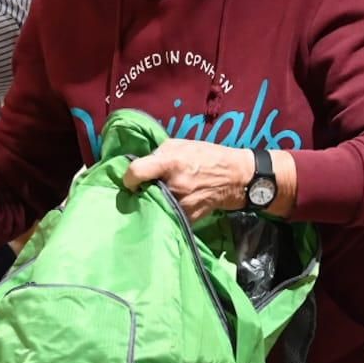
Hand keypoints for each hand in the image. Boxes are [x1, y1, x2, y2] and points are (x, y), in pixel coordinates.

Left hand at [122, 139, 253, 221]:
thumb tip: (141, 164)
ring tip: (160, 195)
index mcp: (171, 162)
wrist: (235, 178)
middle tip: (145, 188)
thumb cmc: (207, 156)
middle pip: (143, 192)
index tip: (131, 181)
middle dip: (141, 191)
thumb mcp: (181, 144)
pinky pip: (169, 216)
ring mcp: (182, 204)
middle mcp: (175, 185)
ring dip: (154, 202)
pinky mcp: (188, 218)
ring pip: (155, 207)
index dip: (128, 177)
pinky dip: (167, 211)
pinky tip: (171, 204)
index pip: (137, 172)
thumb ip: (158, 154)